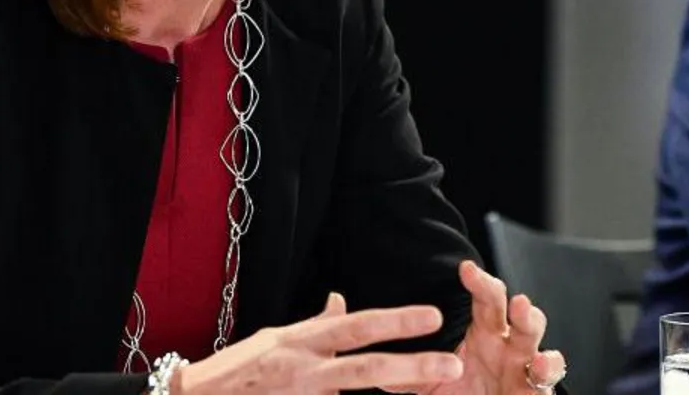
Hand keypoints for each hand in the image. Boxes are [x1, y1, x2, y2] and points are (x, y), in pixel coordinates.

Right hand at [172, 292, 463, 393]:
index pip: (356, 326)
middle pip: (366, 368)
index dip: (396, 321)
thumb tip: (341, 302)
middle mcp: (303, 370)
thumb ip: (315, 326)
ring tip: (429, 392)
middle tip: (452, 363)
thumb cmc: (237, 370)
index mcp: (301, 342)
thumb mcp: (276, 339)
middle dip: (412, 366)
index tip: (433, 316)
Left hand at [408, 260, 565, 394]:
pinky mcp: (535, 392)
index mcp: (484, 332)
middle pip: (519, 317)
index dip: (479, 282)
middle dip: (520, 308)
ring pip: (539, 345)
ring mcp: (524, 368)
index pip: (485, 299)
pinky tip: (541, 366)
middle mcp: (508, 345)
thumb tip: (371, 361)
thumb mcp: (426, 383)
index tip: (465, 269)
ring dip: (537, 336)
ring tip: (533, 339)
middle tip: (516, 303)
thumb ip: (407, 370)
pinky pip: (547, 382)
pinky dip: (548, 371)